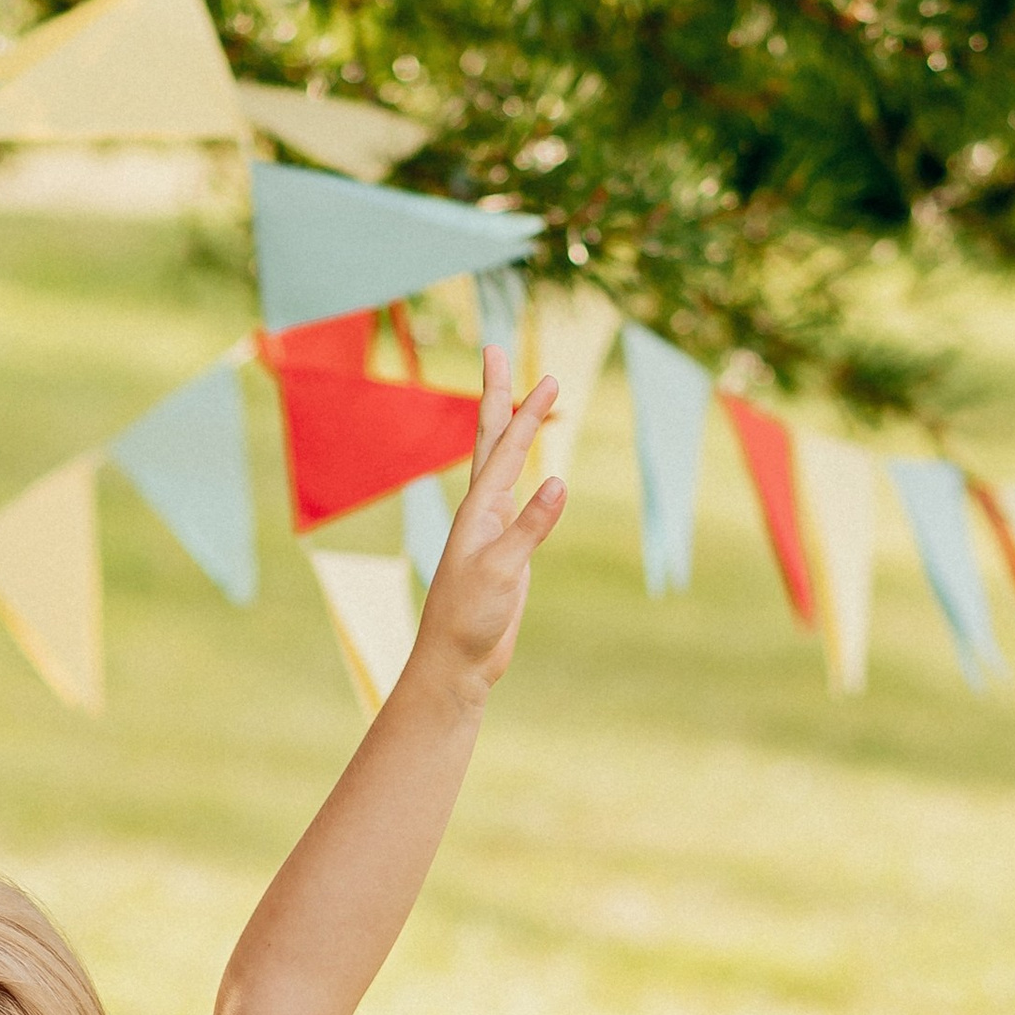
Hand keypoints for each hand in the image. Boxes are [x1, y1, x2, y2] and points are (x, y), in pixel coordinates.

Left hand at [410, 345, 566, 700]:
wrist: (456, 664)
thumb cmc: (469, 620)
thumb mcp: (503, 570)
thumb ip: (530, 527)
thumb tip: (558, 481)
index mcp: (479, 510)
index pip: (507, 449)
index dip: (527, 412)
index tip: (549, 380)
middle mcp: (482, 512)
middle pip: (490, 440)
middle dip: (497, 396)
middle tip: (495, 351)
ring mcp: (492, 530)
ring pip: (503, 466)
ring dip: (511, 430)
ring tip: (521, 402)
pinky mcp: (505, 553)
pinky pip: (518, 500)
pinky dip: (524, 475)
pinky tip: (532, 473)